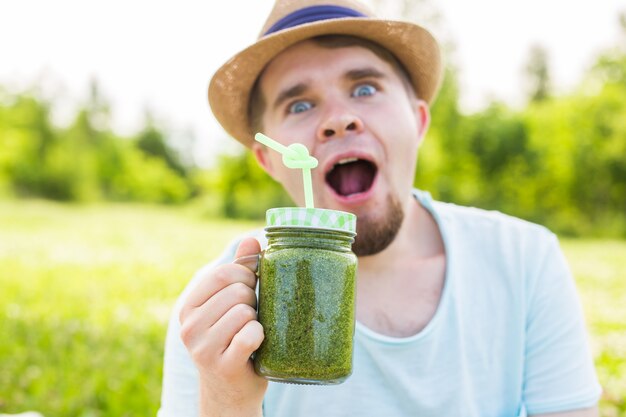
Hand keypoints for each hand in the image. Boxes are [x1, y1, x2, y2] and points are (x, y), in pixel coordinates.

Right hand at [179, 237, 266, 416]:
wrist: (231, 391)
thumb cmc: (234, 340)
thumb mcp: (231, 305)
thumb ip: (240, 270)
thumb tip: (252, 239)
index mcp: (188, 307)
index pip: (222, 273)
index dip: (245, 276)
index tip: (250, 290)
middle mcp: (189, 327)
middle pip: (236, 291)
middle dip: (253, 299)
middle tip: (251, 316)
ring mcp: (203, 348)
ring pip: (245, 312)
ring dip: (257, 320)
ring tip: (250, 332)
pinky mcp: (223, 365)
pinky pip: (250, 335)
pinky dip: (260, 336)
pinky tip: (255, 345)